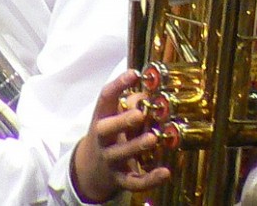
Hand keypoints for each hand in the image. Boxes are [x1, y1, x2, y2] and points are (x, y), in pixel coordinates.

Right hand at [71, 70, 170, 202]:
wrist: (91, 170)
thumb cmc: (109, 135)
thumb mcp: (113, 118)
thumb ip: (131, 104)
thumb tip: (150, 93)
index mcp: (101, 118)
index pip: (105, 99)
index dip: (118, 85)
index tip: (134, 74)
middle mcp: (102, 139)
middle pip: (106, 129)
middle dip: (122, 121)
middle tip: (139, 114)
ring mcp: (109, 159)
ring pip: (120, 154)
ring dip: (136, 146)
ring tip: (153, 138)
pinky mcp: (119, 179)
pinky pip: (134, 181)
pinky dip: (149, 179)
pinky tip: (165, 172)